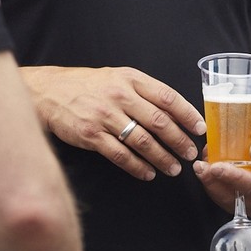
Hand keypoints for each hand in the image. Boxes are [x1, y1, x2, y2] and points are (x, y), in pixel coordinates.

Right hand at [23, 65, 203, 180]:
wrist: (50, 92)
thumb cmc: (89, 85)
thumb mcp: (118, 78)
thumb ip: (144, 92)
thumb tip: (176, 112)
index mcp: (131, 79)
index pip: (167, 97)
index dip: (187, 114)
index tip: (200, 128)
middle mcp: (120, 96)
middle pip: (159, 122)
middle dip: (179, 141)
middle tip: (191, 154)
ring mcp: (105, 116)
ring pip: (143, 141)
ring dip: (162, 158)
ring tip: (173, 169)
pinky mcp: (91, 135)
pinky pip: (121, 155)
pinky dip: (137, 167)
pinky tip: (148, 173)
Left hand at [193, 122, 250, 212]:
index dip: (234, 178)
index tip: (216, 168)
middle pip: (238, 197)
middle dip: (216, 183)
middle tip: (201, 167)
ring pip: (227, 201)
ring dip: (211, 185)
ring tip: (201, 167)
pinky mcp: (241, 204)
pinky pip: (223, 199)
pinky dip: (212, 186)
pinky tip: (205, 171)